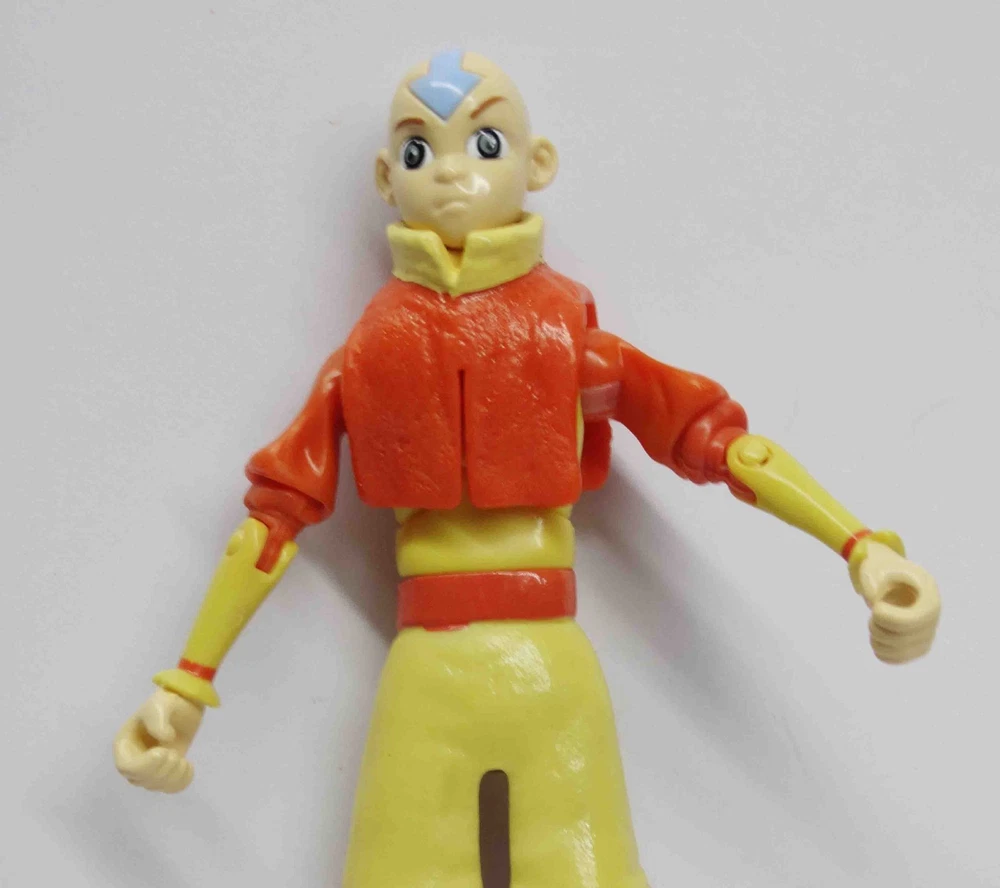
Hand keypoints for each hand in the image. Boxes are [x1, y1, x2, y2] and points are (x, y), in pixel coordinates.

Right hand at [113, 688, 203, 792]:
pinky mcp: (166, 770)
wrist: (186, 703)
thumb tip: (165, 739)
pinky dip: (181, 782)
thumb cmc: (169, 701)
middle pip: (140, 780)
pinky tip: (189, 766)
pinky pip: (169, 787)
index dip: (144, 765)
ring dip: (173, 776)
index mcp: (125, 743)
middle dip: (162, 770)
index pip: (126, 766)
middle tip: (176, 754)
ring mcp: (149, 767)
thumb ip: (159, 720)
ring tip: (184, 760)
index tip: (163, 752)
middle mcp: (133, 759)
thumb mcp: (161, 704)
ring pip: (155, 786)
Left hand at [852, 542, 939, 663]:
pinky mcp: (916, 648)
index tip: (877, 606)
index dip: (885, 619)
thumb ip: (876, 582)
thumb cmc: (884, 571)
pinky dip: (880, 651)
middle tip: (874, 612)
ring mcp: (926, 636)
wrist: (893, 578)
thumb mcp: (880, 568)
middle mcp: (933, 621)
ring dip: (876, 640)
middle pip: (900, 639)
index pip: (909, 622)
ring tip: (873, 624)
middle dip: (877, 627)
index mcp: (929, 599)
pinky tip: (876, 638)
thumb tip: (875, 599)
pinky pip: (897, 659)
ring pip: (898, 652)